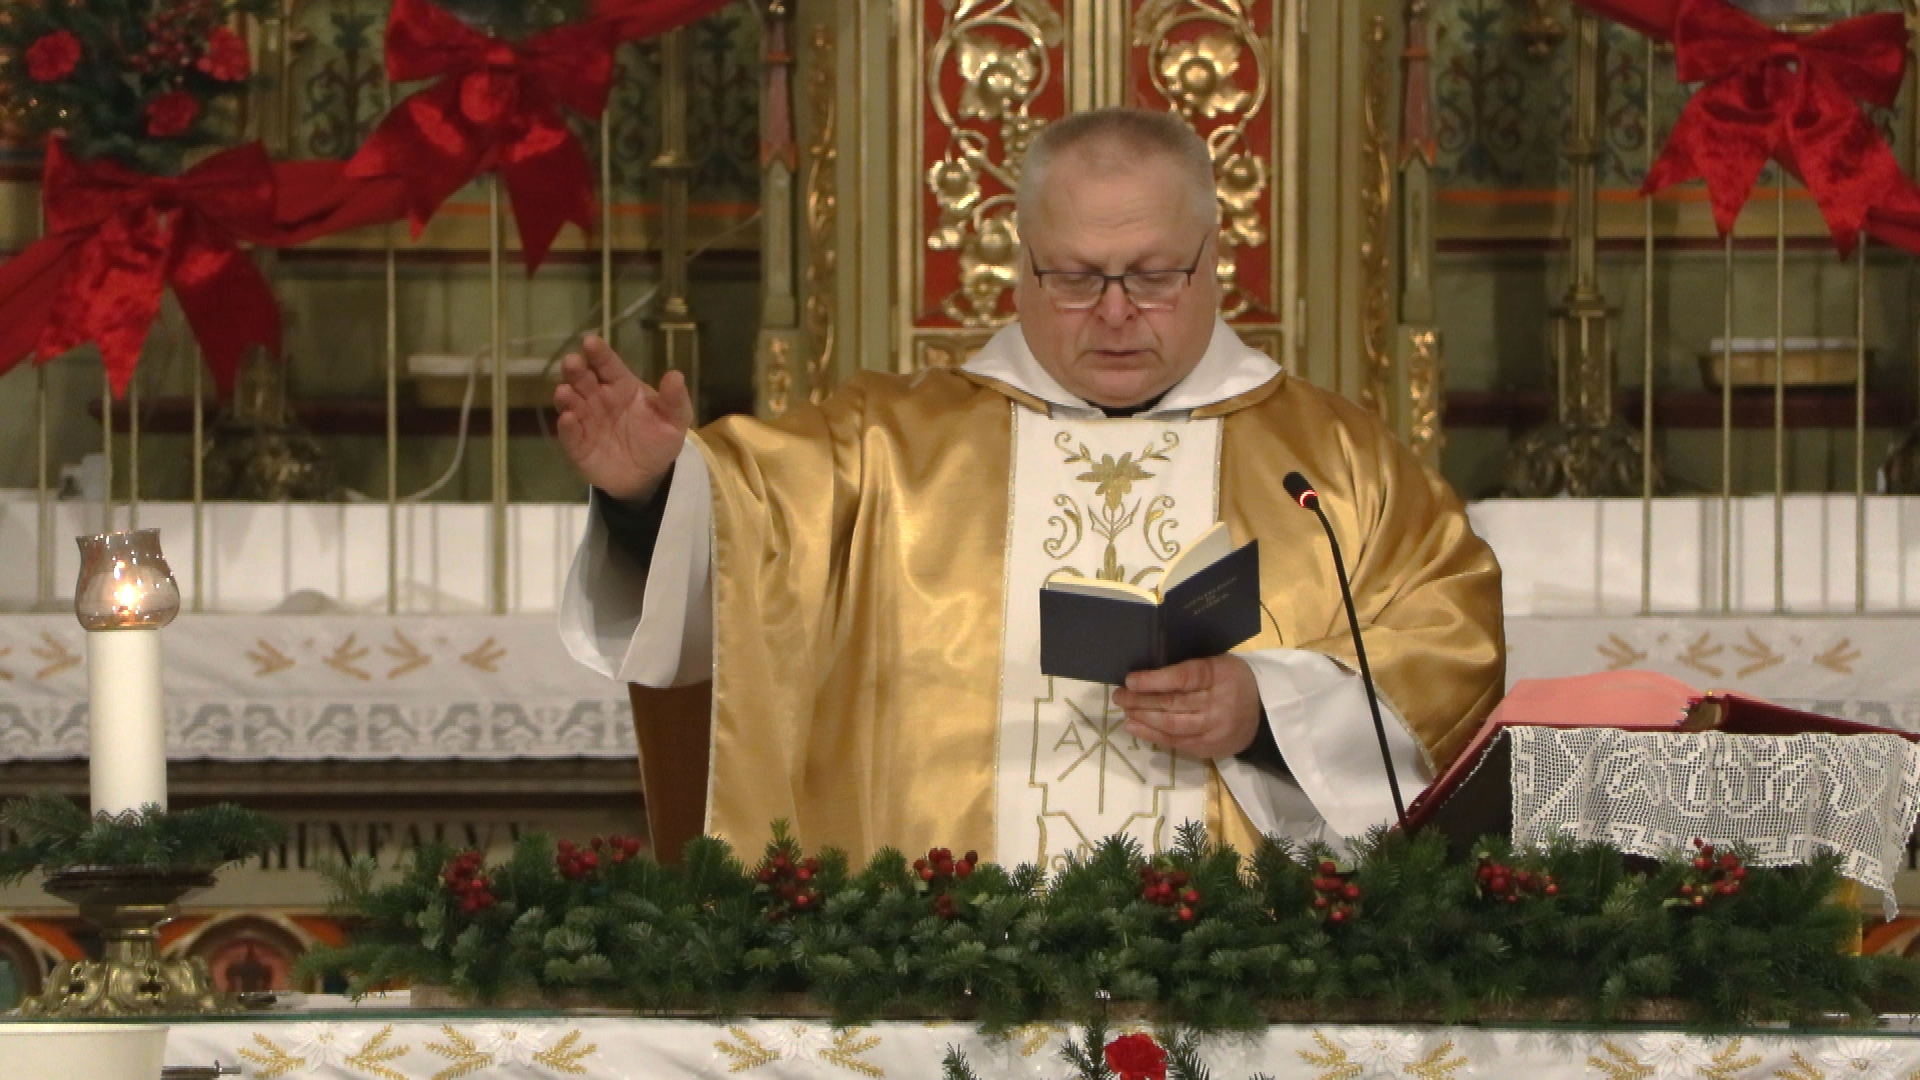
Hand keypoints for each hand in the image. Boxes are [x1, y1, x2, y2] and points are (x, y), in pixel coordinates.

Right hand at [554, 335, 692, 500]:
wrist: (649, 475)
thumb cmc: (658, 439)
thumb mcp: (675, 420)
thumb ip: (675, 399)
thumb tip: (676, 375)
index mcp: (622, 386)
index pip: (608, 365)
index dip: (599, 354)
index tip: (590, 342)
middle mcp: (598, 398)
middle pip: (583, 379)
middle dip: (576, 369)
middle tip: (571, 362)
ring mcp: (585, 420)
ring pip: (571, 403)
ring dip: (566, 396)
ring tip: (565, 391)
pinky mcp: (577, 445)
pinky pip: (570, 434)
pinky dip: (566, 427)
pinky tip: (567, 419)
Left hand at [1113, 655, 1262, 759]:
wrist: (1265, 714)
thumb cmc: (1233, 680)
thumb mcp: (1218, 663)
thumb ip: (1190, 667)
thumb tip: (1147, 669)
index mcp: (1220, 675)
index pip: (1183, 677)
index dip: (1154, 680)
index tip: (1130, 679)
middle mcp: (1219, 704)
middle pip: (1173, 703)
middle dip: (1140, 699)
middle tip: (1119, 695)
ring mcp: (1215, 729)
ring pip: (1172, 725)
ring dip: (1143, 718)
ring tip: (1125, 711)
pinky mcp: (1210, 749)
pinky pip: (1176, 743)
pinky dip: (1153, 735)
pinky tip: (1136, 727)